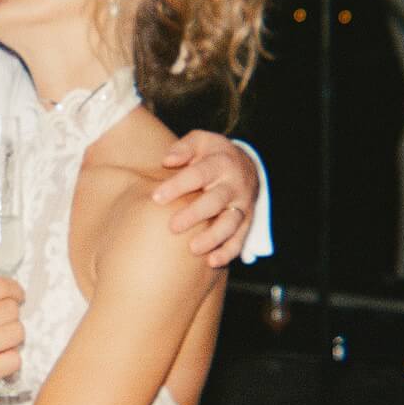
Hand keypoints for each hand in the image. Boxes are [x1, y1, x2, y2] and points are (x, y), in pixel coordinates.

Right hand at [0, 274, 24, 403]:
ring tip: (2, 340)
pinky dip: (11, 359)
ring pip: (17, 333)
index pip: (1, 287)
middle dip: (11, 314)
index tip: (17, 296)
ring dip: (13, 336)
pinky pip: (13, 361)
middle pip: (12, 310)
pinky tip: (0, 358)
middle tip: (4, 321)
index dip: (15, 290)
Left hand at [163, 130, 260, 273]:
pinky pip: (239, 240)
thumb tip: (167, 161)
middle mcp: (234, 184)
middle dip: (195, 215)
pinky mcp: (247, 223)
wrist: (247, 165)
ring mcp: (242, 205)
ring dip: (212, 238)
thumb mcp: (201, 141)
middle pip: (215, 201)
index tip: (156, 198)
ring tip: (192, 249)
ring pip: (230, 224)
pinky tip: (211, 262)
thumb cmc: (213, 155)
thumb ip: (184, 148)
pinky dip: (227, 253)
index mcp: (221, 162)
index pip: (198, 174)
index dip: (177, 186)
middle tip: (172, 227)